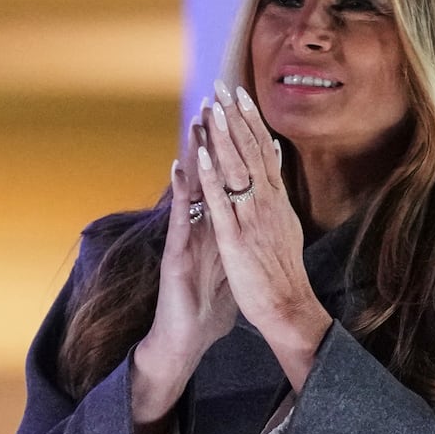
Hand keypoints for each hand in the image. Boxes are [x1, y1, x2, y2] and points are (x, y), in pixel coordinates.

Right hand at [131, 112, 234, 433]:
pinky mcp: (177, 253)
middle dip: (215, 139)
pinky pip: (181, 218)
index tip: (244, 116)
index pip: (227, 179)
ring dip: (195, 153)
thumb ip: (239, 232)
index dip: (235, 149)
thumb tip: (257, 212)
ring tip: (199, 120)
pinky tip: (182, 168)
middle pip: (209, 175)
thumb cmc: (208, 296)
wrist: (187, 333)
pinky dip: (182, 193)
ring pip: (191, 188)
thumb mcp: (231, 257)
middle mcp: (200, 223)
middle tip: (218, 101)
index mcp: (217, 223)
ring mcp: (186, 236)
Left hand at [196, 79, 331, 390]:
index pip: (265, 152)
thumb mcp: (286, 228)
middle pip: (252, 152)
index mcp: (278, 202)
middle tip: (224, 87)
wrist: (289, 307)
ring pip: (237, 170)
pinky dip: (212, 179)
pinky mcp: (236, 239)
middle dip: (237, 118)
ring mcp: (252, 219)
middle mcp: (268, 204)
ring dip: (224, 137)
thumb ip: (278, 197)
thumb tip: (276, 167)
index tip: (240, 95)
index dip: (251, 122)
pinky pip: (222, 204)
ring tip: (212, 107)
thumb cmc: (283, 274)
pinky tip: (203, 156)